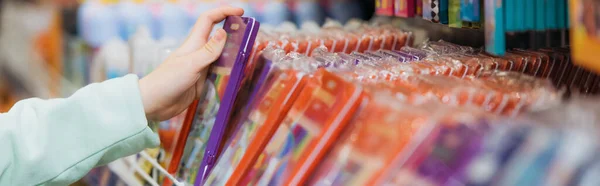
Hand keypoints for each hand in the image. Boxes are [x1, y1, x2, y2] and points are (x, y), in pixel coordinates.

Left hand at [139, 6, 243, 120]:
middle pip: (219, 37)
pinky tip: (239, 77)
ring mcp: (201, 68)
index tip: (241, 12)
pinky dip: (230, 73)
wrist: (154, 104)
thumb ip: (209, 50)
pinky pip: (220, 74)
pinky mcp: (202, 82)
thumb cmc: (168, 81)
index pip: (209, 20)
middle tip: (251, 37)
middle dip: (234, 33)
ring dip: (234, 55)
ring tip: (250, 58)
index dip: (224, 12)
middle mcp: (199, 53)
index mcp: (194, 44)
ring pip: (222, 57)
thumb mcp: (191, 64)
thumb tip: (224, 32)